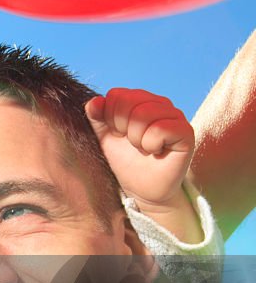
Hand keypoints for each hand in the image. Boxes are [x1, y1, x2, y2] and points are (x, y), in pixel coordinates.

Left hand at [85, 88, 194, 208]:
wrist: (141, 188)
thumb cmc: (125, 160)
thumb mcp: (105, 137)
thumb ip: (97, 117)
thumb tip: (94, 102)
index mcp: (140, 100)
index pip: (116, 94)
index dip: (110, 117)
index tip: (118, 134)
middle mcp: (160, 103)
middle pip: (129, 101)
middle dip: (122, 128)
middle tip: (132, 143)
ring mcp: (175, 115)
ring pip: (144, 113)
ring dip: (136, 138)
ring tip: (143, 148)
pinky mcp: (186, 131)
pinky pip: (160, 128)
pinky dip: (150, 144)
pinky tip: (156, 151)